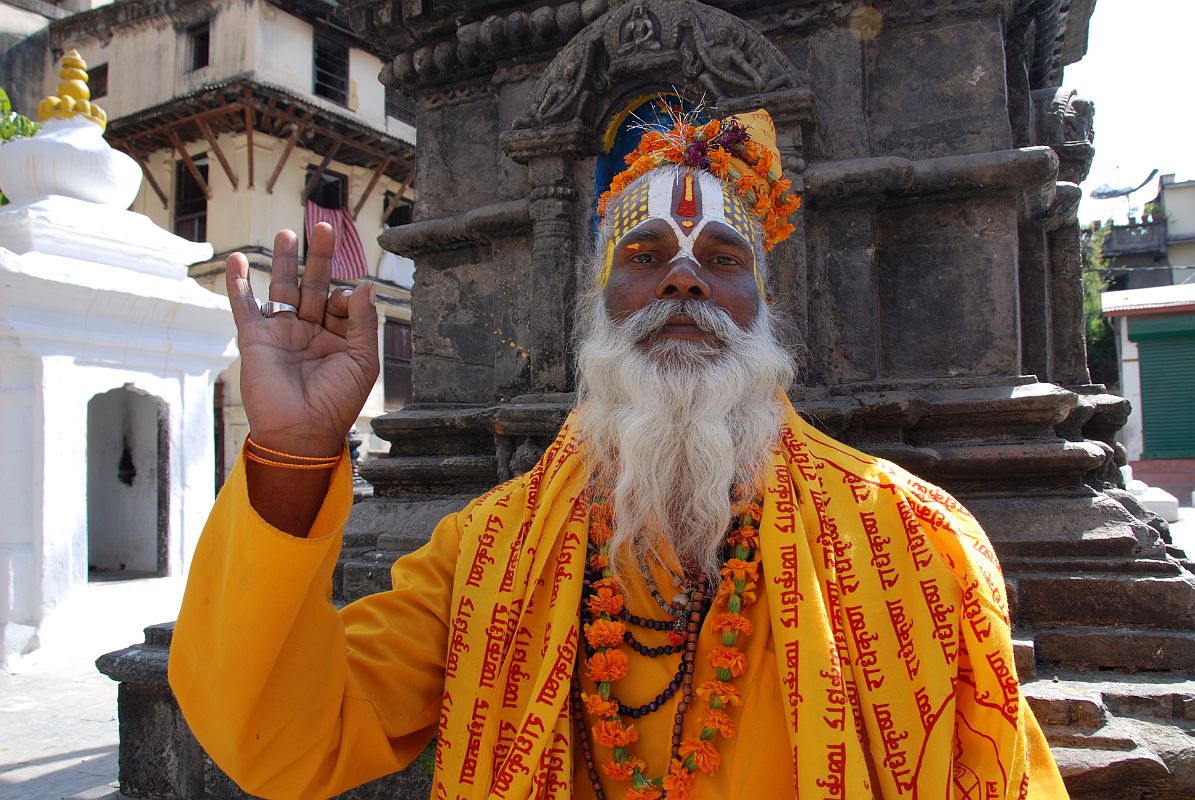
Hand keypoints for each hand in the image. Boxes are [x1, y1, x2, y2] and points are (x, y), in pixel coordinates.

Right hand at [226, 223, 379, 458]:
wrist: (300, 431)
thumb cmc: (336, 402)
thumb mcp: (361, 361)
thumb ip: (362, 322)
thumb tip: (364, 285)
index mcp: (337, 339)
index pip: (341, 303)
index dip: (345, 296)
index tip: (343, 301)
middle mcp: (310, 333)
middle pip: (314, 285)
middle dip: (319, 256)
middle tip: (324, 226)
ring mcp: (282, 334)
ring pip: (283, 288)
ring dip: (284, 260)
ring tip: (287, 233)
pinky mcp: (256, 339)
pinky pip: (245, 306)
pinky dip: (239, 284)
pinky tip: (236, 260)